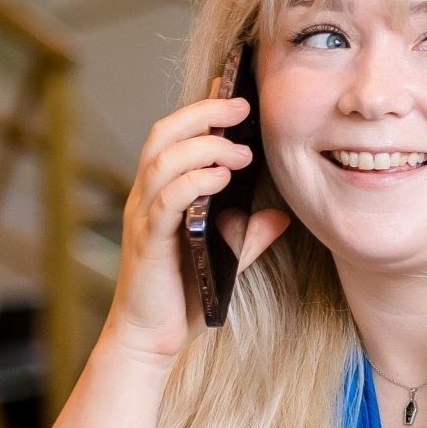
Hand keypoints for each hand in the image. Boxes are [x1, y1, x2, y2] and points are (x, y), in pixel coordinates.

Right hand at [99, 96, 292, 364]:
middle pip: (164, 134)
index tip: (234, 87)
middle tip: (242, 104)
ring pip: (163, 159)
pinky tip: (221, 178)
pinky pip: (166, 200)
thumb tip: (283, 215)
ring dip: (204, 146)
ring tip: (240, 149)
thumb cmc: (184, 296)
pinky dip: (193, 181)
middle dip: (203, 111)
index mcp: (162, 193)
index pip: (176, 135)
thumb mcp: (228, 259)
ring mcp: (144, 217)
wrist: (152, 340)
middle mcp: (146, 197)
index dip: (201, 106)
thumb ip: (250, 235)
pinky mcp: (147, 241)